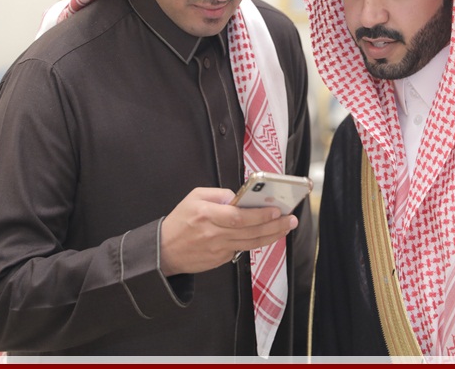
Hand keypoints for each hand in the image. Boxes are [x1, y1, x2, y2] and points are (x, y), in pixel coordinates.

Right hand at [159, 187, 297, 275]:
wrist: (164, 251)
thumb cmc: (180, 220)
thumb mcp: (194, 197)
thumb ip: (218, 194)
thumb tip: (239, 197)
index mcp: (207, 215)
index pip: (238, 217)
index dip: (259, 215)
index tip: (276, 210)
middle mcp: (214, 234)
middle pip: (250, 232)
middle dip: (274, 226)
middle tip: (291, 220)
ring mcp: (218, 250)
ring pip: (251, 244)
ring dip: (272, 236)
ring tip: (286, 227)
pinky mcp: (220, 260)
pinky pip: (242, 250)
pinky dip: (257, 243)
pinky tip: (268, 235)